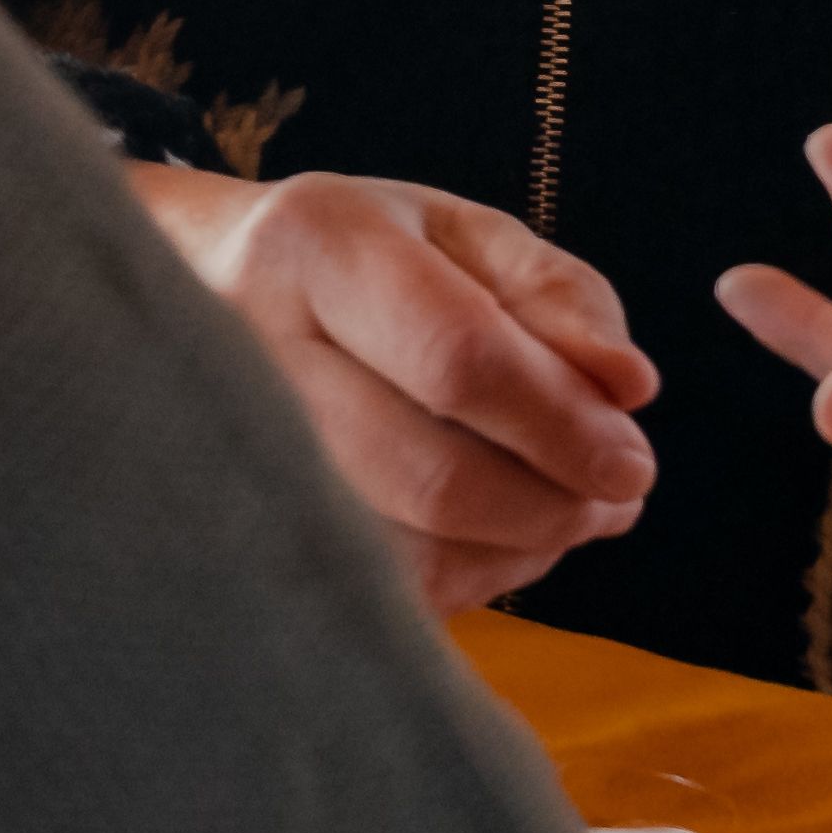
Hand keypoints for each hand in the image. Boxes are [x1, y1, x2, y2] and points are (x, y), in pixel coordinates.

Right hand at [125, 161, 655, 613]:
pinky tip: (501, 536)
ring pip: (405, 556)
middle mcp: (248, 355)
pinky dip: (469, 580)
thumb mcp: (463, 236)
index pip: (456, 356)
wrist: (196, 292)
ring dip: (520, 549)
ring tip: (573, 510)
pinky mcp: (238, 536)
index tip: (634, 460)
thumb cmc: (360, 261)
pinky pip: (378, 596)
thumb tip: (630, 389)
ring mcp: (228, 459)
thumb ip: (560, 298)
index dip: (561, 422)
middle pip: (430, 475)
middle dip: (553, 502)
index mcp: (313, 246)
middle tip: (620, 493)